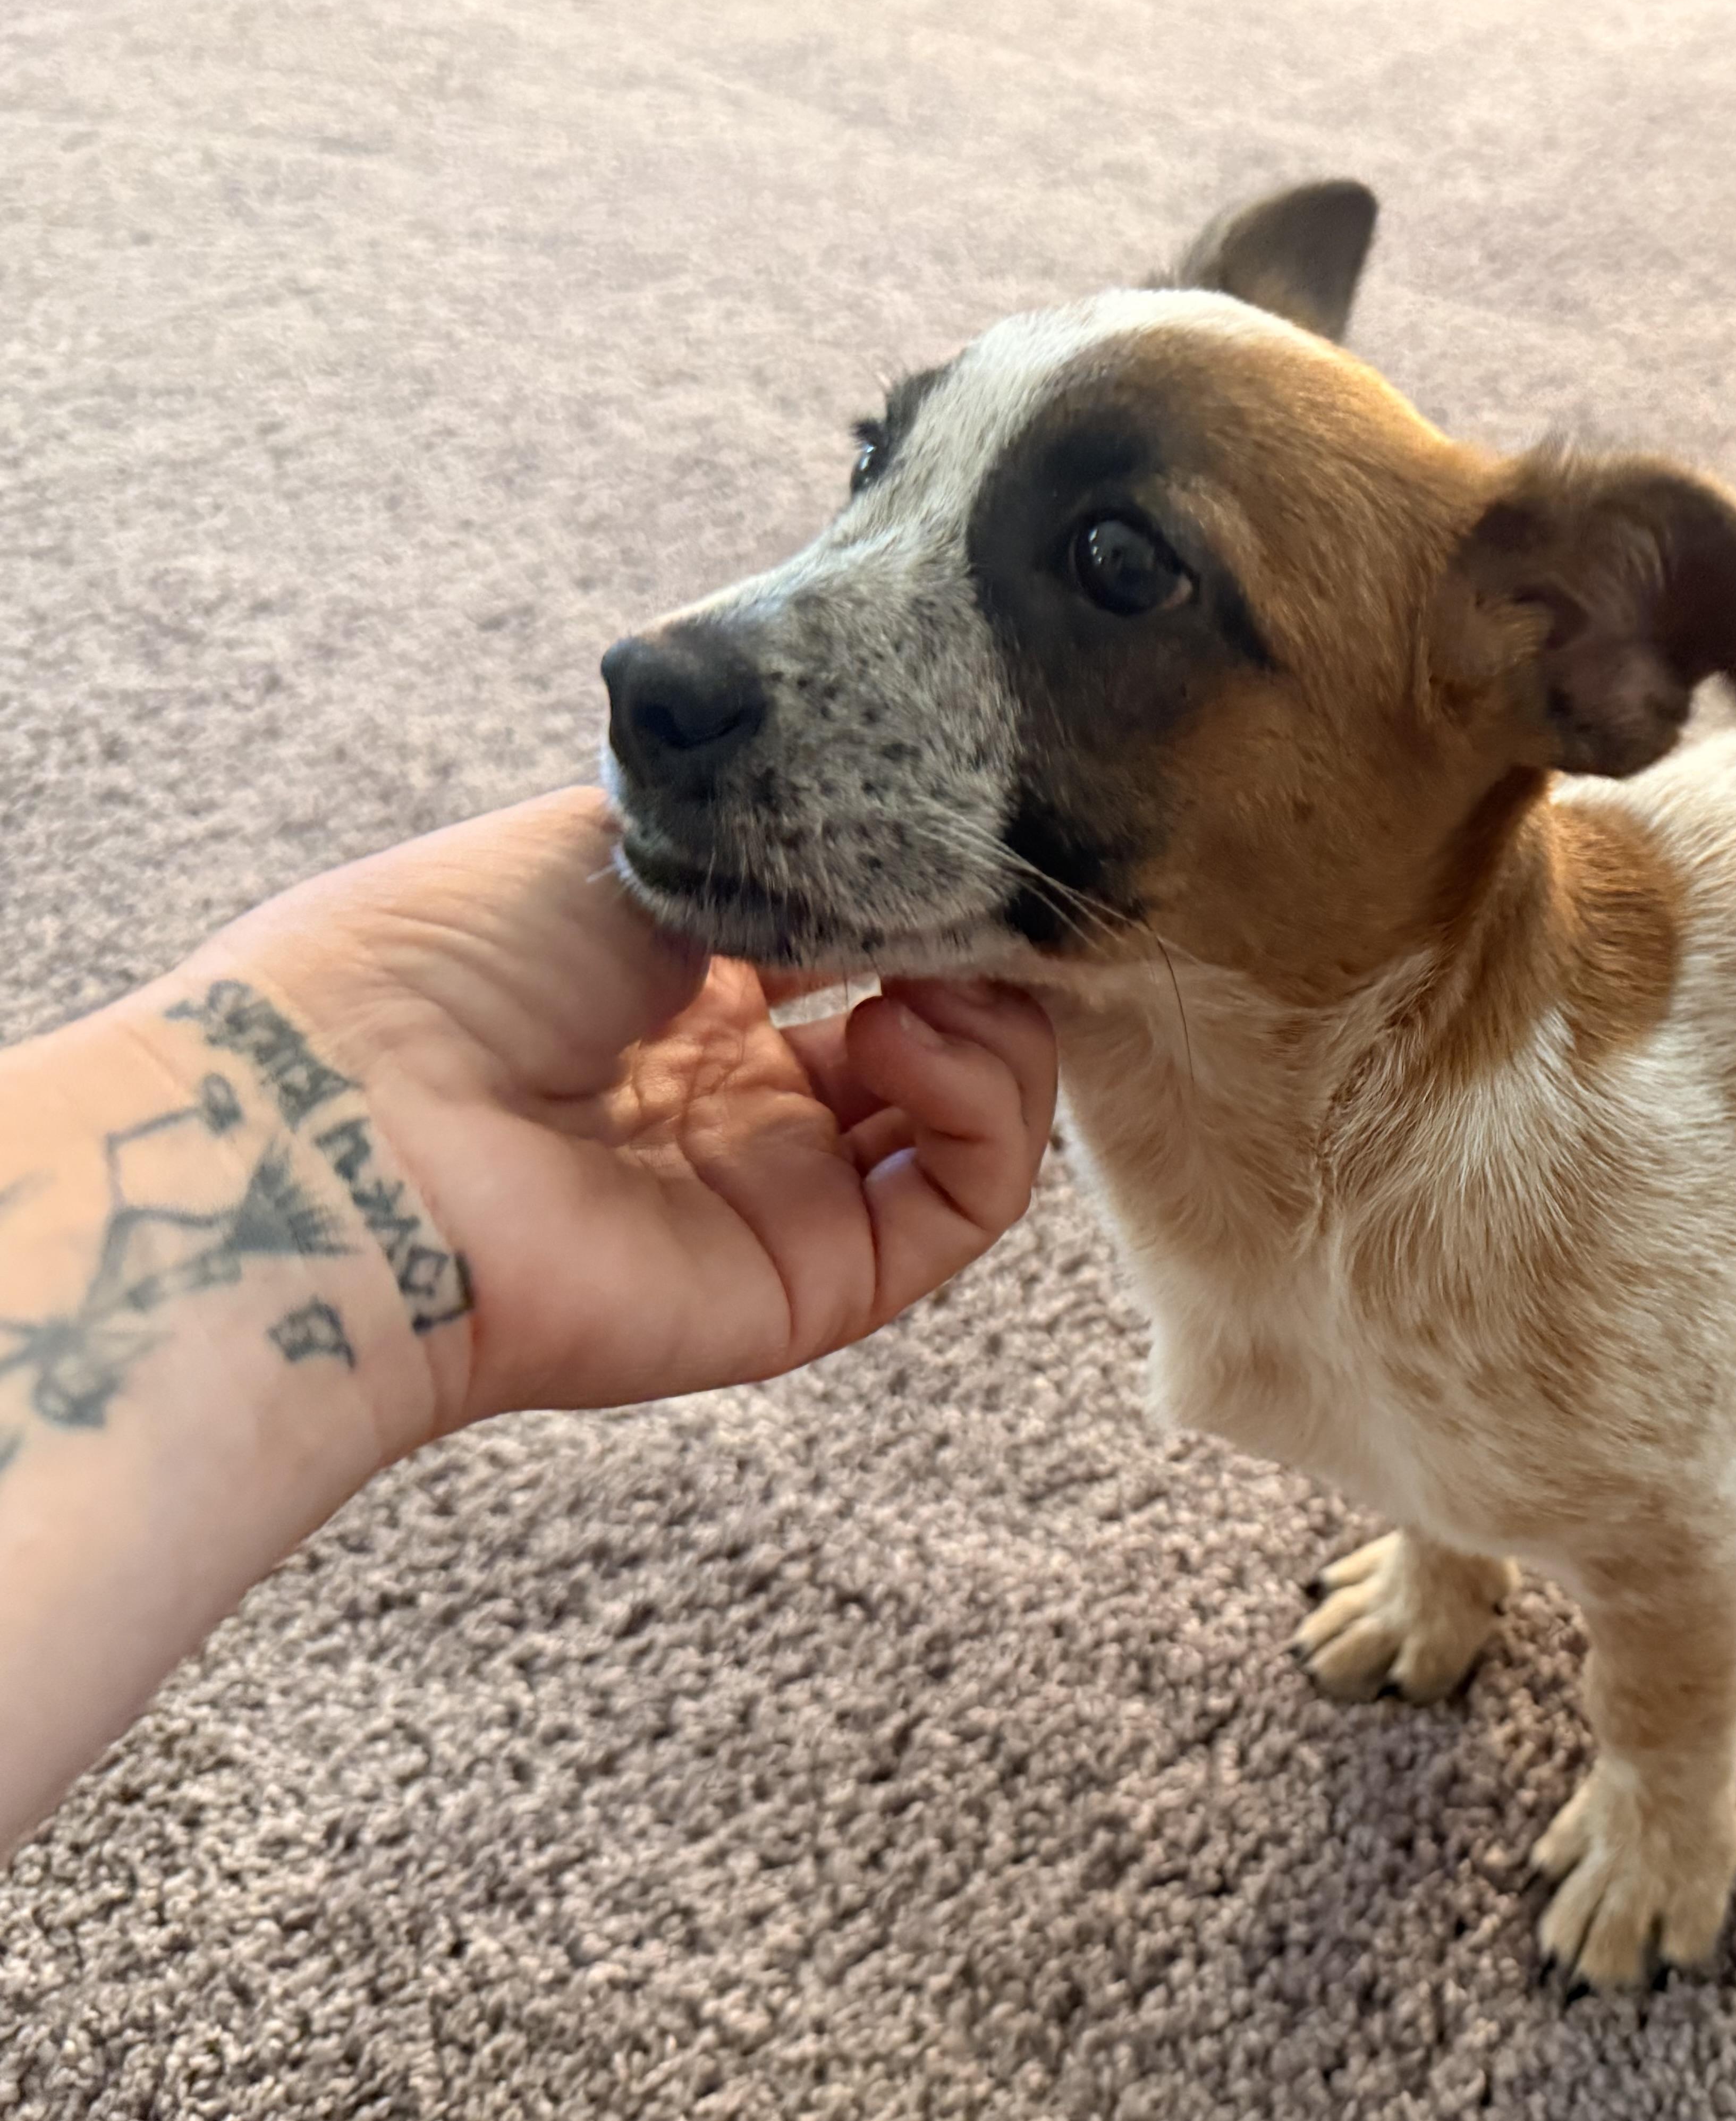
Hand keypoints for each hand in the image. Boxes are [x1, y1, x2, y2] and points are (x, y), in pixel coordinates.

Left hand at [194, 787, 1055, 1440]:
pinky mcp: (817, 1282)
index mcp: (688, 994)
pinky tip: (907, 1034)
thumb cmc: (445, 959)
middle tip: (975, 905)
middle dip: (983, 962)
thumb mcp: (627, 837)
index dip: (930, 896)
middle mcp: (748, 1101)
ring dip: (997, 1032)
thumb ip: (783, 844)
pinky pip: (963, 1203)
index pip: (873, 948)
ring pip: (974, 1123)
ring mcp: (787, 1196)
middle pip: (943, 1037)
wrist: (353, 1122)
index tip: (955, 840)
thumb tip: (909, 855)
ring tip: (929, 978)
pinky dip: (982, 1110)